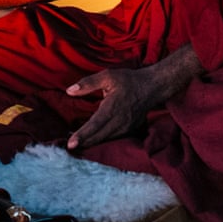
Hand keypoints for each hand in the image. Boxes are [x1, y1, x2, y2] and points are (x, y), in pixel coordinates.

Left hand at [65, 45, 202, 149]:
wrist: (153, 86)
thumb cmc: (129, 80)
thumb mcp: (108, 76)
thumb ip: (88, 83)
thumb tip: (69, 90)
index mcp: (112, 108)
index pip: (94, 125)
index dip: (82, 135)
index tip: (70, 144)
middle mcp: (120, 121)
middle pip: (99, 137)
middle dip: (84, 143)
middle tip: (69, 146)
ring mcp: (126, 127)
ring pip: (106, 140)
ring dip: (92, 143)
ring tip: (78, 144)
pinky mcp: (130, 129)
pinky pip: (114, 138)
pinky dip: (103, 141)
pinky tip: (94, 140)